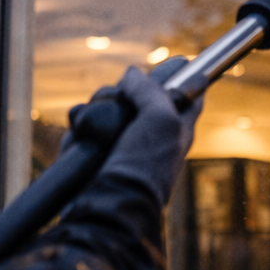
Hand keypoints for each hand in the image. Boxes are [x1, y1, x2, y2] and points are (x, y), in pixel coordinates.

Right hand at [63, 57, 202, 205]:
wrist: (108, 207)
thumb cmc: (143, 166)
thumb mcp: (160, 119)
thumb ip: (151, 90)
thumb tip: (133, 74)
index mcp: (177, 127)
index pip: (188, 93)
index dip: (180, 76)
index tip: (176, 62)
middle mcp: (152, 135)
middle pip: (138, 94)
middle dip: (123, 91)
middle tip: (121, 97)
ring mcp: (123, 145)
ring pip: (108, 108)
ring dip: (97, 110)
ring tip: (95, 124)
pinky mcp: (97, 155)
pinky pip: (86, 129)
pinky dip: (80, 131)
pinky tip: (82, 137)